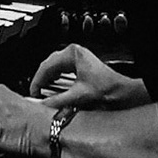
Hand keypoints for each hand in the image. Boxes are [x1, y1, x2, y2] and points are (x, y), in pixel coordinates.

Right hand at [28, 43, 147, 109]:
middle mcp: (73, 52)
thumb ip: (57, 101)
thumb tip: (41, 105)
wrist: (124, 92)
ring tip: (44, 92)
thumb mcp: (78, 96)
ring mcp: (77, 57)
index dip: (37, 82)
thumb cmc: (109, 89)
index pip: (45, 67)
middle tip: (37, 94)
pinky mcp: (80, 63)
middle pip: (48, 66)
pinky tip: (54, 87)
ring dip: (48, 80)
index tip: (33, 93)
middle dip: (42, 81)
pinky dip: (56, 79)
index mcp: (71, 54)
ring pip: (54, 67)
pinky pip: (61, 69)